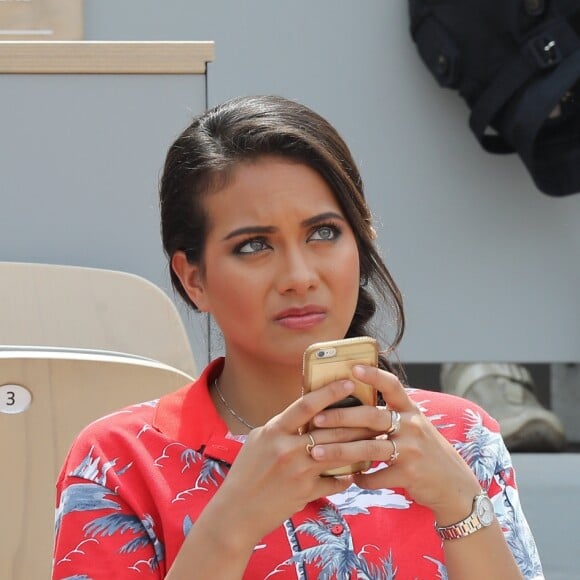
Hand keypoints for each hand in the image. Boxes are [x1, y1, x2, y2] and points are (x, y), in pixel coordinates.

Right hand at [212, 378, 375, 544]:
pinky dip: (348, 476)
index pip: (306, 405)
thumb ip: (282, 426)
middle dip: (357, 421)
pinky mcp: (306, 492)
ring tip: (375, 438)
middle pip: (330, 430)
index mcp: (274, 431)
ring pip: (339, 454)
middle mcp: (287, 448)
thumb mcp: (259, 440)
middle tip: (376, 412)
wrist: (237, 511)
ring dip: (360, 446)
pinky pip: (336, 482)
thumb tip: (308, 411)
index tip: (349, 382)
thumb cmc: (246, 471)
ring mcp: (298, 472)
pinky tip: (356, 472)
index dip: (329, 392)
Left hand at [308, 365, 481, 523]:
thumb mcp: (414, 426)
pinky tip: (349, 478)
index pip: (392, 385)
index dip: (373, 375)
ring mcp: (412, 450)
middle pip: (372, 416)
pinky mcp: (410, 474)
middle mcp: (412, 425)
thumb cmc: (425, 451)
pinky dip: (360, 479)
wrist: (455, 485)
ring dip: (340, 451)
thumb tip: (349, 407)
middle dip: (341, 417)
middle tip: (317, 419)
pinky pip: (377, 477)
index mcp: (411, 409)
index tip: (352, 368)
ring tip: (316, 452)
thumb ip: (389, 416)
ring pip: (369, 448)